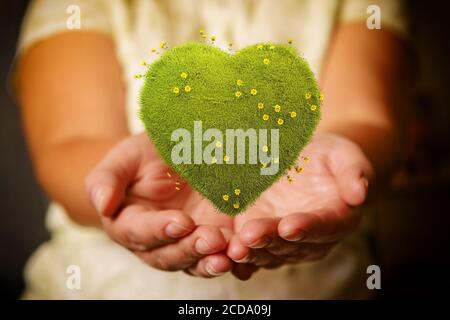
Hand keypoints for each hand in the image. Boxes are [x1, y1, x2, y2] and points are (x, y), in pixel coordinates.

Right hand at [86, 133, 235, 277]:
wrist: (174, 154)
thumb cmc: (145, 154)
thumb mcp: (127, 156)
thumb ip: (108, 178)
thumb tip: (101, 203)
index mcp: (129, 223)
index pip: (139, 232)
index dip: (160, 230)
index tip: (182, 221)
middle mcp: (156, 241)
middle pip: (168, 256)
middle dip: (190, 249)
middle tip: (212, 239)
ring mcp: (185, 242)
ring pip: (195, 263)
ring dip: (211, 262)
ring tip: (228, 255)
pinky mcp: (211, 239)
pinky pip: (220, 257)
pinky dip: (232, 262)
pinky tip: (244, 259)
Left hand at [227, 133, 372, 271]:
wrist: (306, 163)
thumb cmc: (329, 158)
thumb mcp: (344, 155)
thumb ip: (353, 172)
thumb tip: (360, 193)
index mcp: (337, 219)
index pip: (324, 226)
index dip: (307, 227)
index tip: (290, 225)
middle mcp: (311, 238)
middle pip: (291, 243)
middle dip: (270, 240)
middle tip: (250, 235)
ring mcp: (284, 240)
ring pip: (268, 251)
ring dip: (251, 251)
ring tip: (234, 246)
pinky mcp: (262, 236)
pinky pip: (251, 248)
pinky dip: (238, 252)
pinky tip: (223, 251)